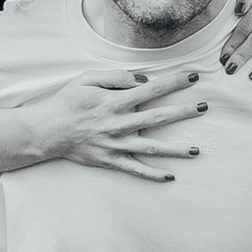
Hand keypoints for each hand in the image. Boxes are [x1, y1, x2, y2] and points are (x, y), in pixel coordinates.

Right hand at [14, 58, 206, 181]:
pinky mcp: (110, 161)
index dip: (173, 82)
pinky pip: (135, 170)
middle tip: (204, 107)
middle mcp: (118, 124)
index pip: (151, 90)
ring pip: (151, 149)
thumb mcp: (87, 79)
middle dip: (183, 112)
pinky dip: (152, 174)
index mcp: (114, 102)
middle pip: (157, 118)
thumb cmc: (68, 102)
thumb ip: (115, 77)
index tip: (193, 76)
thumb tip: (143, 80)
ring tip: (197, 150)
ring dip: (175, 150)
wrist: (46, 131)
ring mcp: (115, 145)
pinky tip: (170, 176)